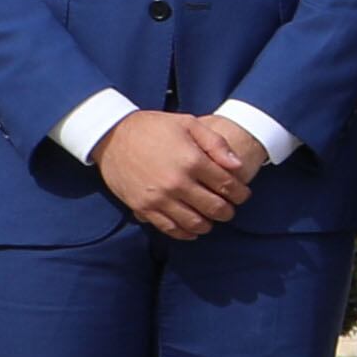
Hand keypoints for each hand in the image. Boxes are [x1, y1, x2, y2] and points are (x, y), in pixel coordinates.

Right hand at [92, 110, 251, 240]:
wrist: (112, 136)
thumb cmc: (154, 127)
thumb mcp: (190, 124)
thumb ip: (217, 144)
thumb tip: (238, 166)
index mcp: (192, 161)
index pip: (227, 185)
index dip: (240, 193)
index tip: (243, 195)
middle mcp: (177, 183)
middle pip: (214, 208)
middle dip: (228, 211)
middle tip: (230, 209)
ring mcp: (158, 198)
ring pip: (194, 223)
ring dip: (209, 224)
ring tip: (213, 219)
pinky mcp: (142, 208)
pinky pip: (169, 228)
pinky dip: (185, 233)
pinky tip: (193, 230)